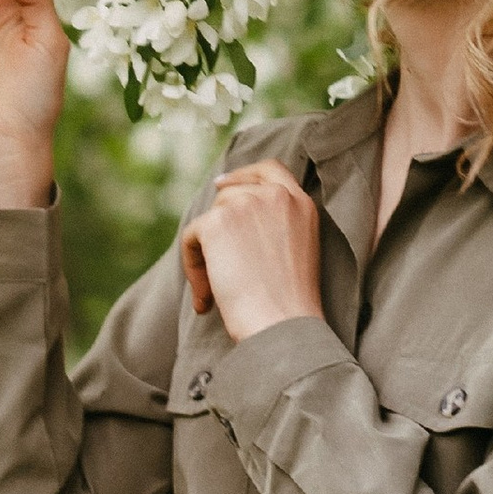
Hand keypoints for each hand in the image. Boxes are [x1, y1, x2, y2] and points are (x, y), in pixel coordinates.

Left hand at [179, 160, 323, 340]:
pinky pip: (191, 238)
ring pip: (210, 217)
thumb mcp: (296, 251)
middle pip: (230, 194)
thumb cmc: (289, 305)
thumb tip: (225, 214)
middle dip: (218, 227)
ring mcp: (246, 203)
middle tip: (220, 270)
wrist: (282, 323)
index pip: (270, 169)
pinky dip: (193, 268)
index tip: (221, 185)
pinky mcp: (218, 220)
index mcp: (301, 203)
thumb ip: (274, 224)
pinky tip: (207, 298)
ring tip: (217, 291)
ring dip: (206, 253)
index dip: (242, 175)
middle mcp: (276, 195)